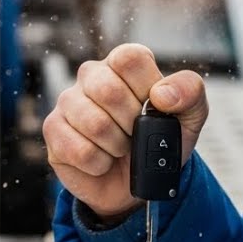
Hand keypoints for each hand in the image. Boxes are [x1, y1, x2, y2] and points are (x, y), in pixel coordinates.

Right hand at [42, 43, 207, 222]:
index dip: (146, 86)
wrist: (136, 183)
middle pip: (108, 90)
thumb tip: (162, 95)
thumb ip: (190, 93)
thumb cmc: (158, 141)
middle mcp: (92, 76)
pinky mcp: (53, 130)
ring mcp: (68, 101)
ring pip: (94, 123)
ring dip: (117, 146)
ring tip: (120, 148)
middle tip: (136, 133)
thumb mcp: (189, 116)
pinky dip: (100, 164)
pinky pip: (80, 150)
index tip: (154, 107)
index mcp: (123, 64)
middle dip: (132, 124)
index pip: (129, 58)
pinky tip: (102, 160)